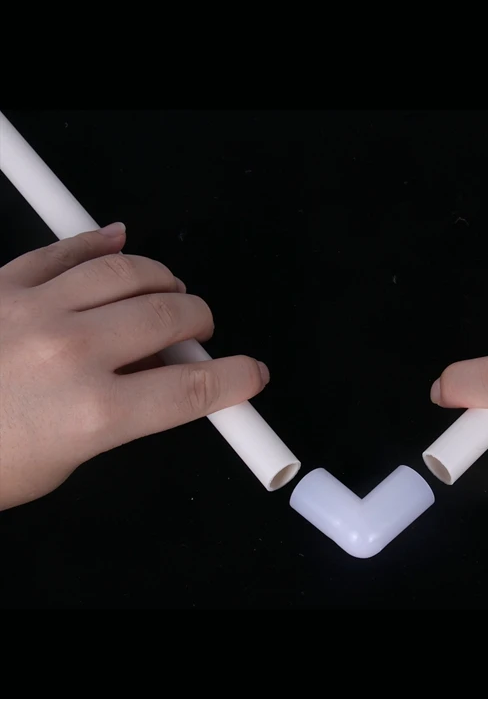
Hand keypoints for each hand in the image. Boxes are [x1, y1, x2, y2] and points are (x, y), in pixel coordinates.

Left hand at [0, 223, 268, 510]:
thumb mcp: (67, 459)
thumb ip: (126, 413)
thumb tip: (165, 374)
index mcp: (90, 413)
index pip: (195, 389)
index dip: (236, 380)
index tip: (249, 376)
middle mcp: (68, 354)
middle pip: (173, 315)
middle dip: (201, 322)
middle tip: (198, 332)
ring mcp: (33, 311)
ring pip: (130, 270)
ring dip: (164, 279)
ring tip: (167, 291)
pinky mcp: (3, 285)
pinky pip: (68, 249)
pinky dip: (102, 241)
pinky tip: (119, 241)